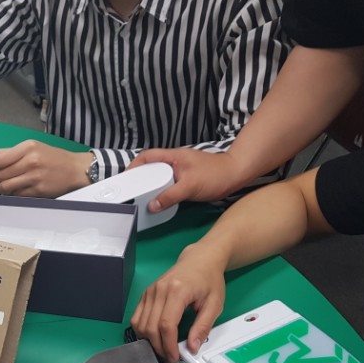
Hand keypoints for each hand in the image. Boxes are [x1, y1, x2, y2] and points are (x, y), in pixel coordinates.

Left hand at [0, 141, 89, 196]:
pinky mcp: (38, 191)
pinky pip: (17, 194)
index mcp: (28, 148)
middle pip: (1, 174)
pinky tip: (5, 192)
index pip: (0, 159)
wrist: (74, 169)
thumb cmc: (54, 158)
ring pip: (6, 186)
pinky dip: (8, 194)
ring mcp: (34, 177)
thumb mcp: (34, 146)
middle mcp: (31, 161)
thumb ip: (13, 152)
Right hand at [128, 149, 245, 212]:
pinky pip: (168, 185)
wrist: (237, 175)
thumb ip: (169, 196)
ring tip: (144, 198)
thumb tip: (152, 206)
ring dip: (152, 187)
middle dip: (140, 179)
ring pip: (160, 178)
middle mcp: (175, 162)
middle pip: (151, 168)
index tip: (126, 178)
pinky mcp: (186, 180)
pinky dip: (162, 192)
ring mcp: (180, 171)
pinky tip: (160, 201)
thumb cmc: (216, 175)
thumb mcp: (190, 186)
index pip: (147, 156)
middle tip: (133, 192)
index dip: (134, 165)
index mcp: (173, 156)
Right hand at [130, 244, 226, 362]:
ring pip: (140, 323)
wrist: (200, 260)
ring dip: (148, 340)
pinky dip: (142, 330)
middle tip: (169, 356)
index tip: (175, 356)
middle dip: (159, 346)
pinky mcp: (146, 294)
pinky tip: (153, 336)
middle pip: (150, 326)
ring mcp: (150, 291)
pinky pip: (136, 317)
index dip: (168, 345)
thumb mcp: (214, 304)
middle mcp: (159, 290)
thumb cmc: (208, 279)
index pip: (166, 324)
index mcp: (177, 291)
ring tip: (161, 348)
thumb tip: (192, 347)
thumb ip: (203, 326)